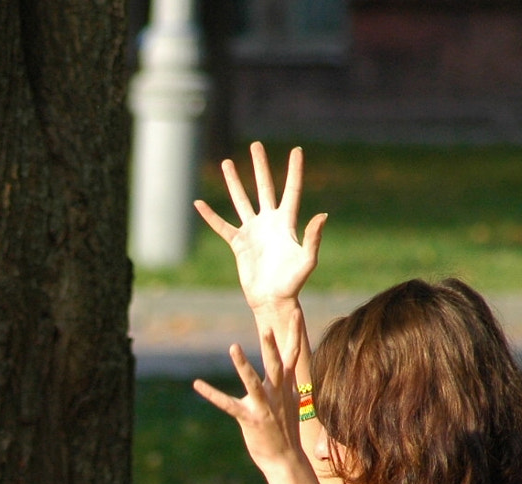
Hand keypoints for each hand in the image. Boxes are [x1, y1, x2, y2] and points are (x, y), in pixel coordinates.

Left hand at [190, 328, 314, 483]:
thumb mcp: (291, 403)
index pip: (292, 355)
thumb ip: (289, 384)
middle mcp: (277, 393)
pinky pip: (227, 404)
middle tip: (267, 326)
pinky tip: (197, 384)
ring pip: (253, 381)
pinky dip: (212, 394)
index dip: (295, 334)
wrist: (285, 459)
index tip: (296, 312)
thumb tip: (290, 369)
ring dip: (242, 365)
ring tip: (233, 347)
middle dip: (272, 345)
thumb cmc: (286, 431)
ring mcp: (264, 406)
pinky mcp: (249, 419)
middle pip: (276, 364)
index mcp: (286, 387)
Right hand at [195, 142, 326, 312]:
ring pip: (241, 200)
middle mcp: (269, 222)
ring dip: (234, 182)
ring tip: (226, 163)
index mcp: (287, 222)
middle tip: (256, 145)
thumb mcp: (307, 260)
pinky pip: (221, 226)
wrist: (272, 299)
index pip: (291, 189)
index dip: (294, 170)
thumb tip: (322, 215)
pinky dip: (210, 216)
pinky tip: (199, 204)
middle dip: (259, 166)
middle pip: (263, 187)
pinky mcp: (238, 243)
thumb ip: (313, 237)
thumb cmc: (293, 282)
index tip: (297, 150)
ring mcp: (252, 231)